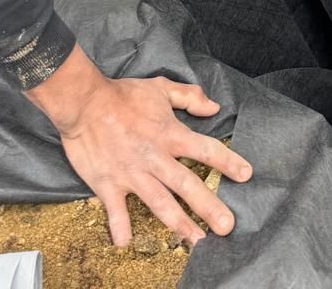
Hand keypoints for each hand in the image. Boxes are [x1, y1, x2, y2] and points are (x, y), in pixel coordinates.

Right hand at [26, 45, 251, 246]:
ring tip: (196, 241)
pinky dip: (120, 226)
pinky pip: (116, 210)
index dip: (228, 161)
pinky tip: (126, 244)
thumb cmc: (123, 94)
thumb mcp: (160, 87)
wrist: (84, 102)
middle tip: (227, 227)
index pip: (205, 149)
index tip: (246, 175)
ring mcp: (132, 173)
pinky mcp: (108, 184)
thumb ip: (189, 97)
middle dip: (209, 206)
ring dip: (178, 223)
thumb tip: (214, 106)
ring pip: (159, 202)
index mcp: (169, 134)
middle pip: (187, 184)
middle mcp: (155, 157)